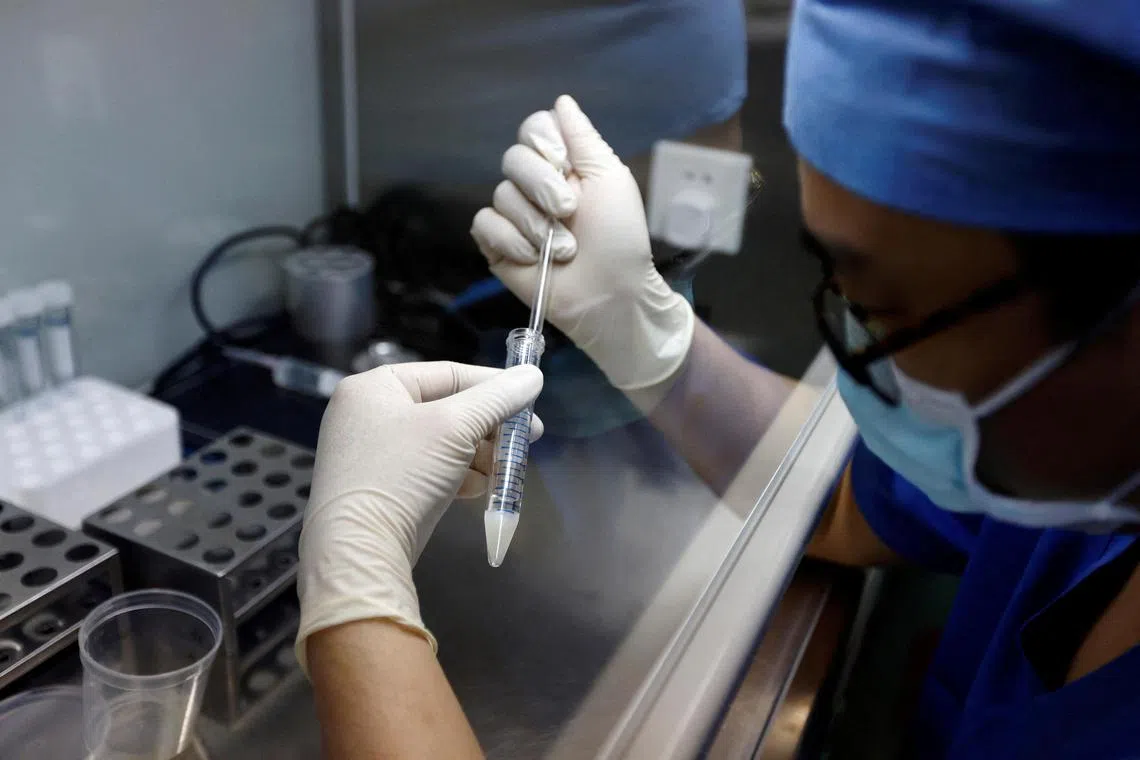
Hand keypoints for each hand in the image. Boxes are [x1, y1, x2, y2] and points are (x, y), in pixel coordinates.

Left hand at [295, 362, 543, 669]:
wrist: (359, 550)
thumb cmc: (402, 474)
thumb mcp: (455, 428)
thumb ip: (497, 398)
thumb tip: (533, 375)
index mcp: (375, 387)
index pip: (447, 373)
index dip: (493, 386)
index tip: (530, 400)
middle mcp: (368, 414)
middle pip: (446, 409)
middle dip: (489, 427)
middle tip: (527, 439)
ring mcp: (371, 454)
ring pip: (441, 443)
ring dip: (479, 455)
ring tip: (505, 470)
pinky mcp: (379, 488)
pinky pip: (427, 470)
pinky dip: (458, 476)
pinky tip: (480, 489)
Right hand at [471, 95, 693, 391]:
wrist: (611, 294)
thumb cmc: (619, 238)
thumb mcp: (611, 180)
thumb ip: (583, 138)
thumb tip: (561, 100)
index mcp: (563, 166)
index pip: (533, 130)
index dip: (542, 141)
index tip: (563, 161)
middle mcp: (534, 186)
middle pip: (512, 158)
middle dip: (542, 185)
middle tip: (569, 211)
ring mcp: (514, 216)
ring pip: (500, 194)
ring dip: (536, 223)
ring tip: (564, 248)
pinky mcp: (497, 245)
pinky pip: (485, 224)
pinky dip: (511, 240)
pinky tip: (534, 257)